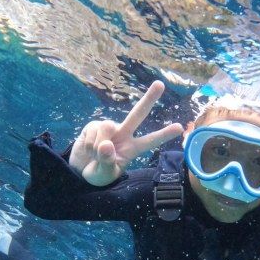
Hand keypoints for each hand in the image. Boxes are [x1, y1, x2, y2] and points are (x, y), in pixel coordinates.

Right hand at [69, 81, 183, 185]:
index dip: (164, 134)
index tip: (179, 127)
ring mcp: (108, 128)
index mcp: (132, 148)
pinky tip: (88, 149)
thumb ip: (107, 162)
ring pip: (107, 127)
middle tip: (160, 84)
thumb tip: (106, 144)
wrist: (79, 170)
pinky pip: (93, 131)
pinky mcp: (93, 125)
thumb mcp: (105, 175)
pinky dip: (89, 145)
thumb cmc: (98, 173)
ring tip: (95, 155)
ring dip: (98, 145)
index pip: (150, 141)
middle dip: (149, 99)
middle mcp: (123, 134)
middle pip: (137, 114)